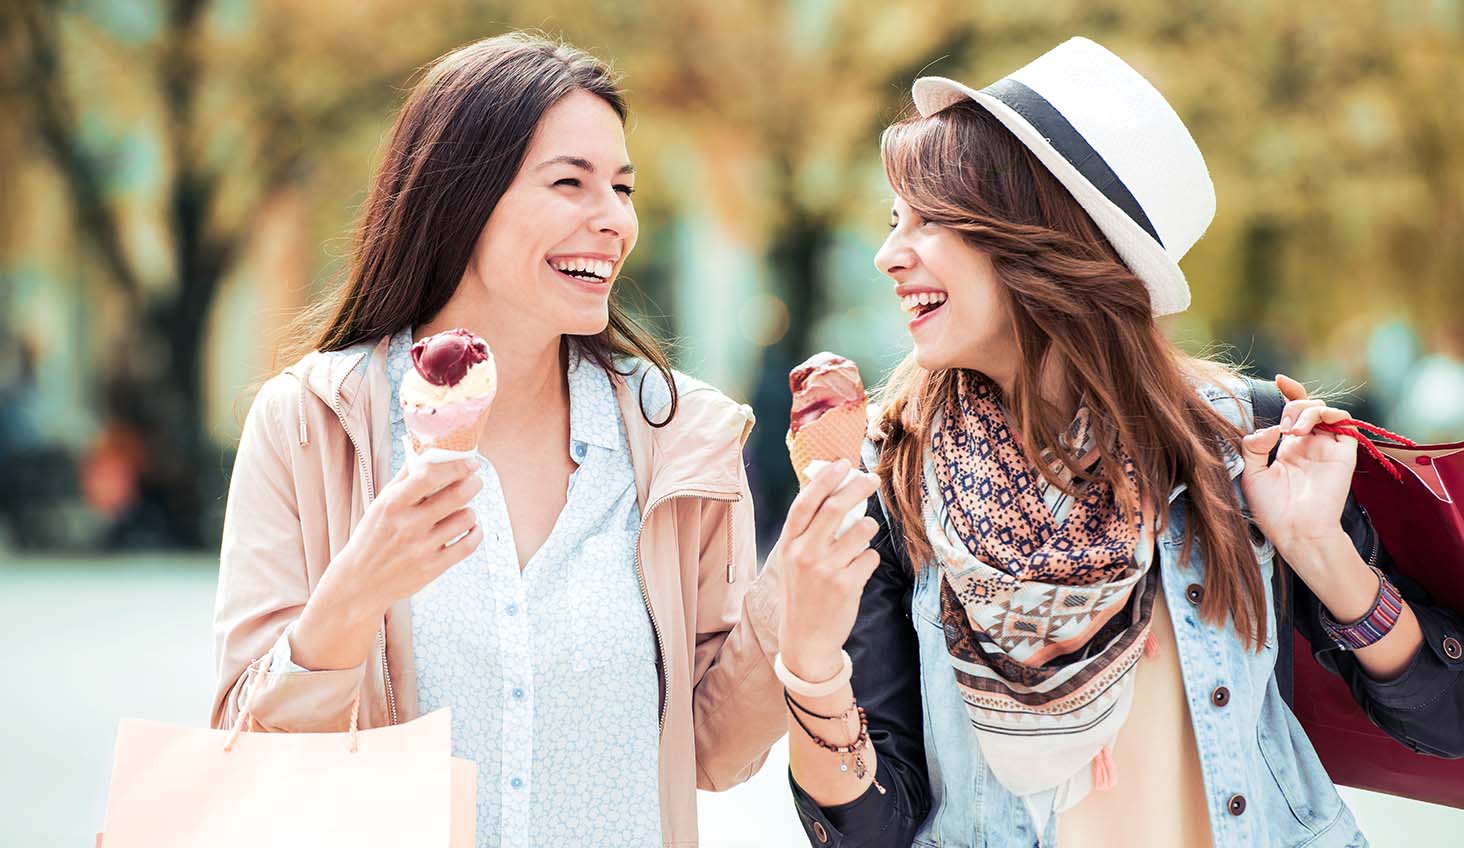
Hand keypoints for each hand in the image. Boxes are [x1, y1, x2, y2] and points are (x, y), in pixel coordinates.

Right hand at [322, 457, 485, 615]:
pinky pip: (468, 545)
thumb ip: (404, 479)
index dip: (456, 466)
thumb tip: (428, 452)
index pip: (430, 476)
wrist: (359, 582)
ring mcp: (421, 548)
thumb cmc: (372, 537)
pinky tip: (472, 528)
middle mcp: (408, 525)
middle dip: (473, 483)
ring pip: (466, 518)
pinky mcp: (432, 567)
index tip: (470, 463)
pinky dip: (476, 532)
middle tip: (475, 481)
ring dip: (470, 510)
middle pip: (457, 495)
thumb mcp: (380, 505)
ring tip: (464, 510)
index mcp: (392, 505)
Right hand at [776, 459, 881, 682]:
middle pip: (836, 508)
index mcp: (788, 544)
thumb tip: (832, 493)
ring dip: (868, 527)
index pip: (806, 502)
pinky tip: (858, 569)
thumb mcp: (792, 560)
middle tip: (872, 479)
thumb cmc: (802, 594)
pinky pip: (870, 557)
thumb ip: (808, 531)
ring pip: (861, 530)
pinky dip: (869, 558)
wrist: (805, 640)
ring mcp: (826, 570)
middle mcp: (804, 554)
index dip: (825, 479)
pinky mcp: (847, 586)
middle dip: (858, 487)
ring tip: (863, 534)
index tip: (842, 464)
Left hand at [1240, 374, 1356, 552]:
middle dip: (1292, 407)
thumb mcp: (1252, 474)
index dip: (1289, 392)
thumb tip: (1270, 427)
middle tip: (1283, 429)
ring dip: (1307, 410)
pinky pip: (1344, 422)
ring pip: (1325, 409)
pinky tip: (1307, 429)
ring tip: (1292, 430)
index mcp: (1289, 448)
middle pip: (1307, 406)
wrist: (1296, 532)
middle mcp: (1309, 444)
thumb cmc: (1273, 510)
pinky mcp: (1343, 453)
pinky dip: (1326, 415)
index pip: (1293, 412)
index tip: (1279, 380)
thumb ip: (1254, 446)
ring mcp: (1327, 447)